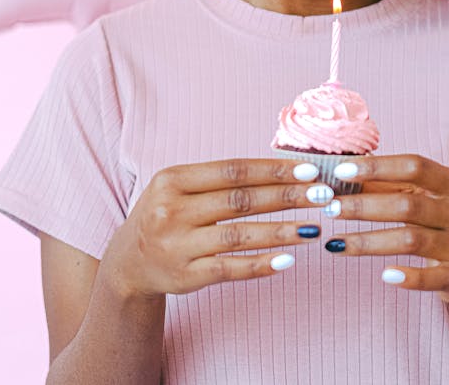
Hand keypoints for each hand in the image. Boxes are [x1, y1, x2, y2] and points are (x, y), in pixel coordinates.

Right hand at [101, 159, 332, 298]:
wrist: (127, 262)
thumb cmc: (167, 214)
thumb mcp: (180, 187)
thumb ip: (221, 179)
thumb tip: (283, 170)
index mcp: (172, 180)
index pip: (232, 171)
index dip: (272, 170)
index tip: (308, 170)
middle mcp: (171, 211)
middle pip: (240, 201)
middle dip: (286, 196)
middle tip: (321, 195)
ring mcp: (177, 246)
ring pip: (239, 236)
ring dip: (281, 231)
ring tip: (314, 227)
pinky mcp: (184, 277)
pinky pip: (229, 269)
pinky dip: (260, 264)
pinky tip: (287, 260)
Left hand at [322, 154, 448, 304]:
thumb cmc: (444, 222)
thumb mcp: (427, 198)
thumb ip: (391, 185)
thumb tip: (343, 170)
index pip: (413, 166)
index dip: (377, 167)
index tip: (341, 171)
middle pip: (407, 204)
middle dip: (365, 205)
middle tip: (330, 208)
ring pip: (411, 240)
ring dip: (370, 241)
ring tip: (336, 243)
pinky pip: (431, 278)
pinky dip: (408, 277)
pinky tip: (384, 275)